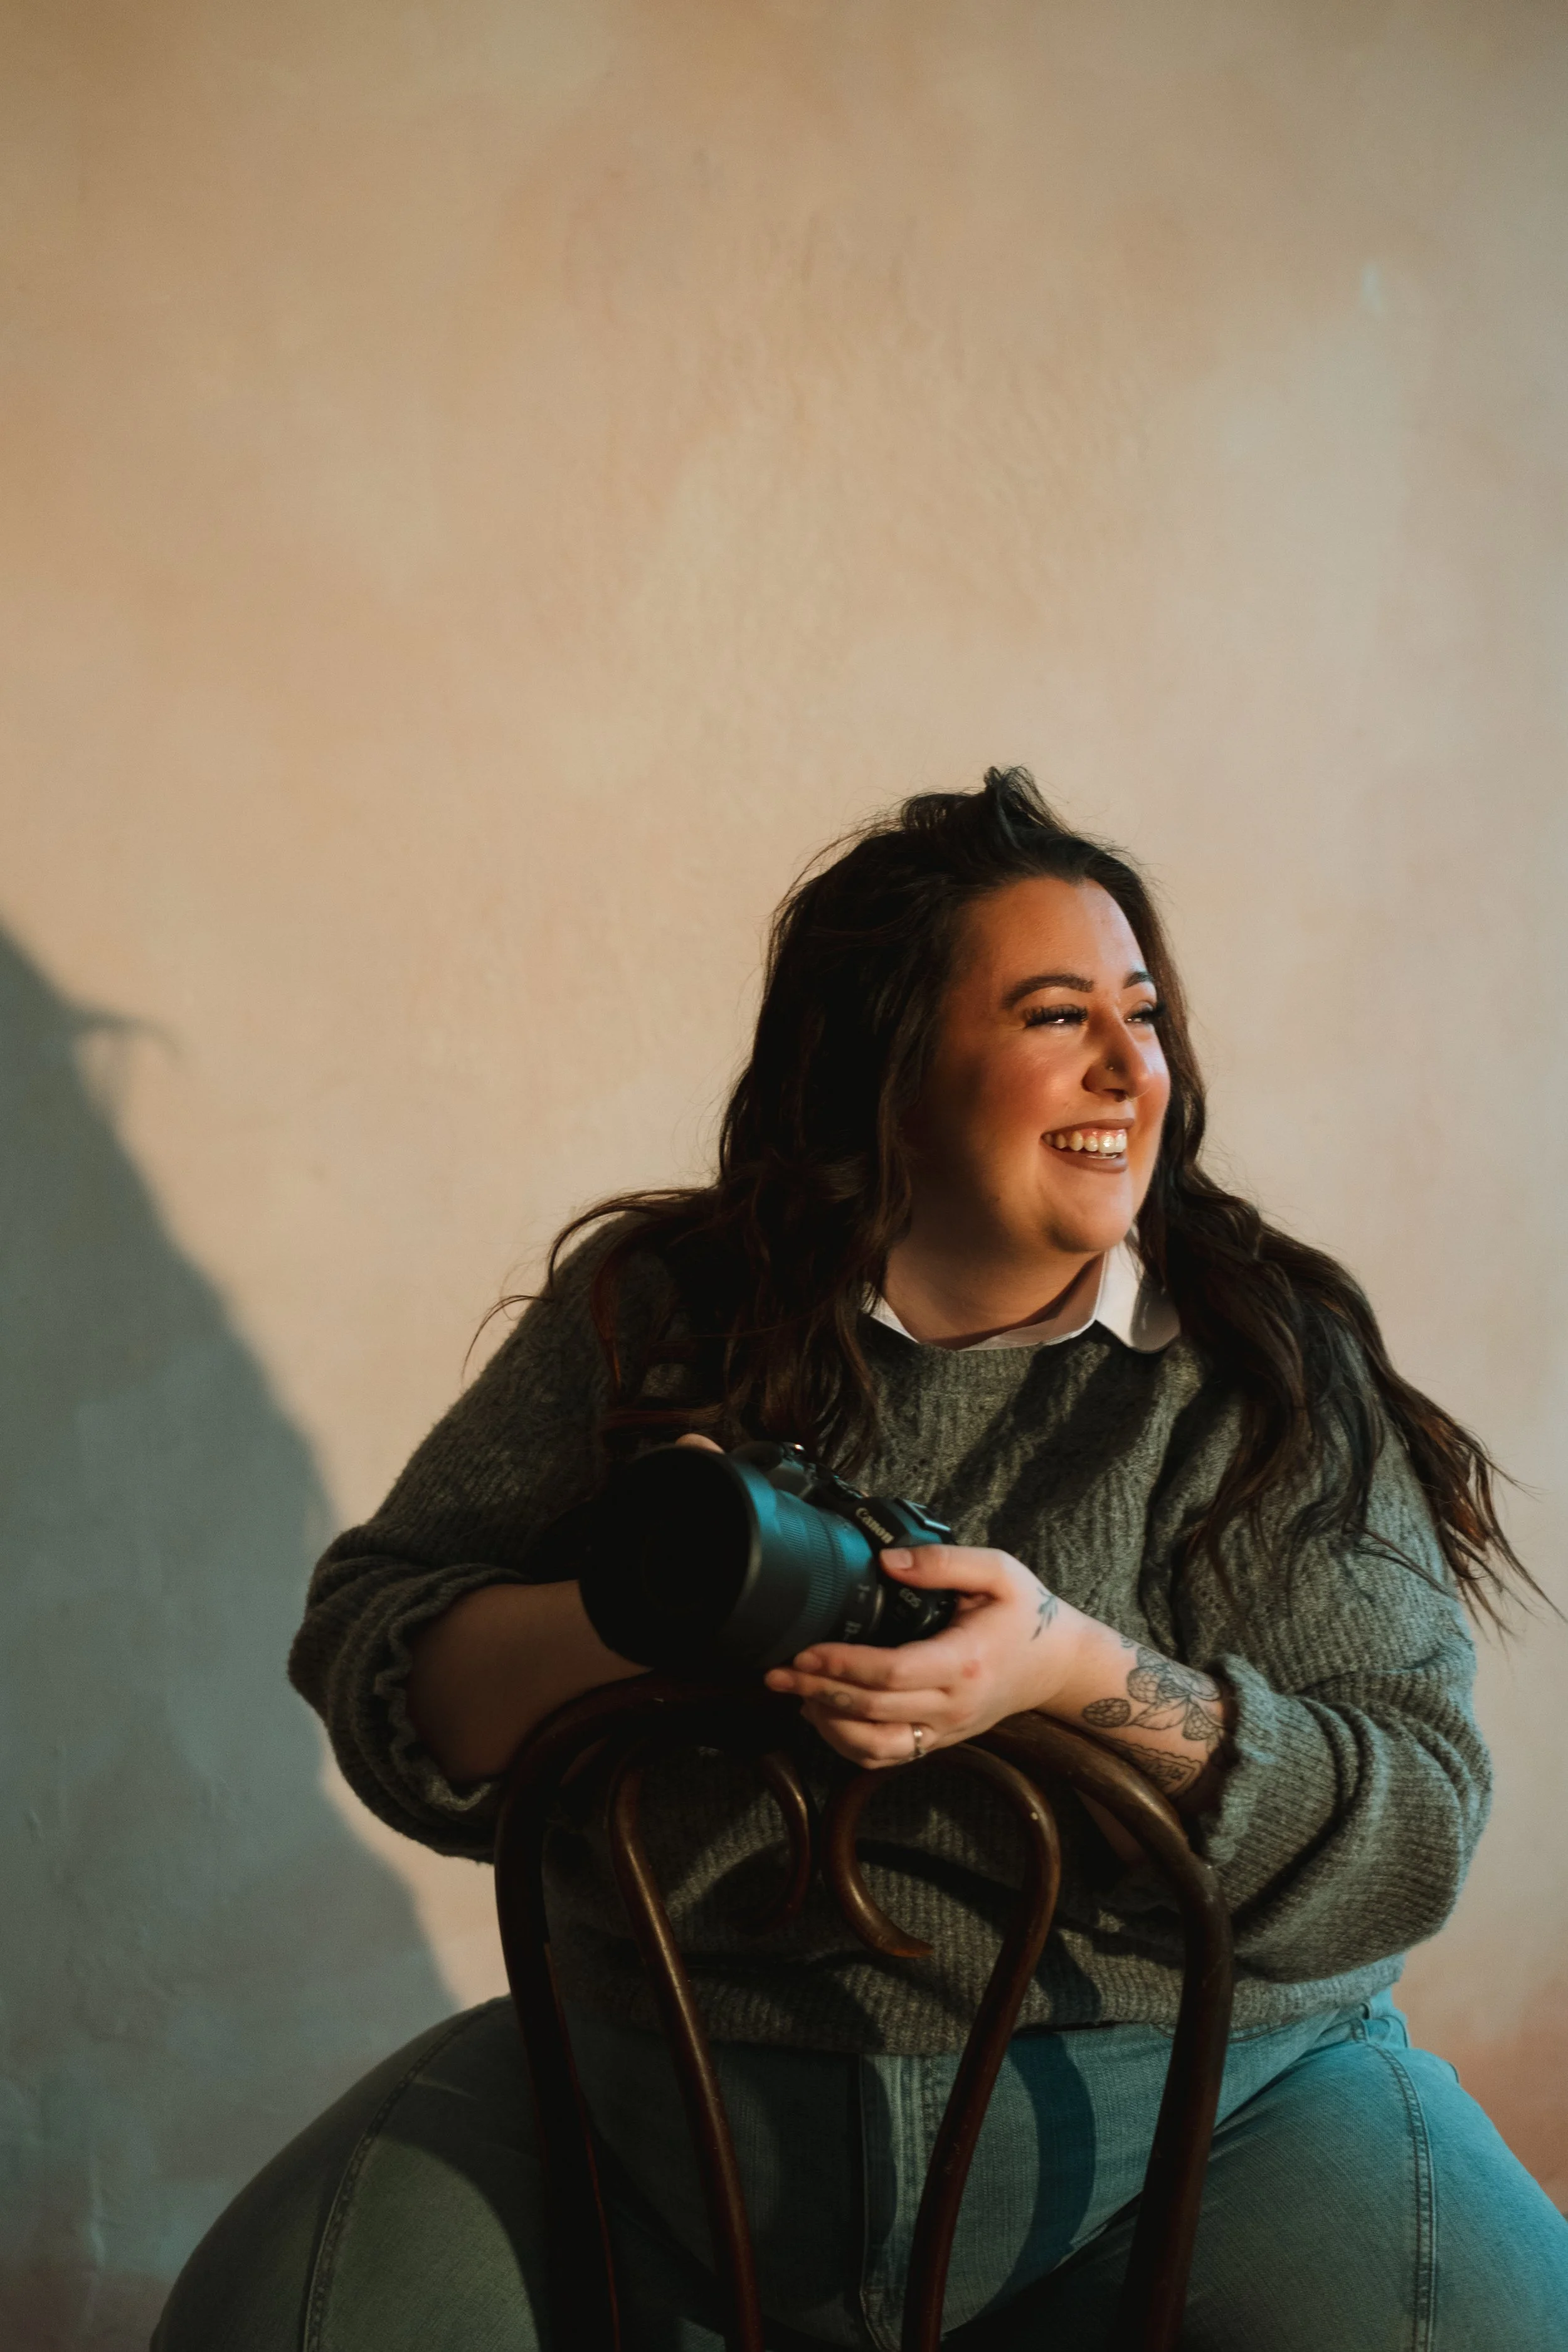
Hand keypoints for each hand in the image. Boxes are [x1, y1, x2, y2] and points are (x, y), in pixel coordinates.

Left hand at [763, 1544, 1085, 1768]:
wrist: (1059, 1665)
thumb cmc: (1026, 1615)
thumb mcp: (999, 1571)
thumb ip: (944, 1562)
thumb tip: (888, 1560)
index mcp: (965, 1662)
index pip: (893, 1673)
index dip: (843, 1665)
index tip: (806, 1651)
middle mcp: (954, 1705)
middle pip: (873, 1712)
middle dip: (818, 1693)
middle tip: (778, 1673)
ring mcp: (946, 1730)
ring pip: (876, 1748)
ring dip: (828, 1726)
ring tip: (795, 1696)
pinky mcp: (940, 1741)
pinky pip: (888, 1757)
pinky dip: (848, 1745)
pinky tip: (825, 1717)